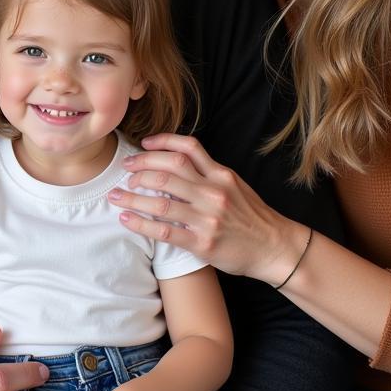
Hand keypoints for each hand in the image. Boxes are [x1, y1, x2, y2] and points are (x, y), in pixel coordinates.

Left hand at [107, 133, 301, 283]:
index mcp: (221, 174)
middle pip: (167, 170)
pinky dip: (141, 223)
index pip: (187, 147)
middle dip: (140, 168)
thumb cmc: (252, 217)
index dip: (161, 142)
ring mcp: (208, 218)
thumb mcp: (235, 185)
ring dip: (132, 196)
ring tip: (115, 195)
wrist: (276, 248)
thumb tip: (175, 159)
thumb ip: (208, 172)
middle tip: (124, 171)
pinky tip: (126, 218)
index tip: (143, 144)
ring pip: (160, 201)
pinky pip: (164, 231)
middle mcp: (214, 192)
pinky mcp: (202, 243)